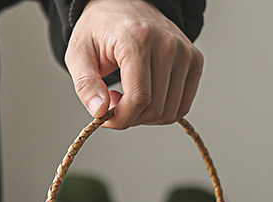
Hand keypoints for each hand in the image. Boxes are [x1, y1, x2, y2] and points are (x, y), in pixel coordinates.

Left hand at [65, 0, 203, 128]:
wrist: (122, 4)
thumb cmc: (99, 30)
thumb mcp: (78, 54)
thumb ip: (85, 85)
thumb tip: (100, 112)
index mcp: (138, 39)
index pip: (139, 98)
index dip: (120, 118)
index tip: (104, 115)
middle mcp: (167, 43)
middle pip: (155, 109)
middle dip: (130, 117)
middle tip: (113, 101)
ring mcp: (185, 52)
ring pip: (169, 111)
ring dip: (145, 116)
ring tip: (128, 96)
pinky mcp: (194, 60)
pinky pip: (182, 105)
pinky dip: (162, 111)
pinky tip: (146, 97)